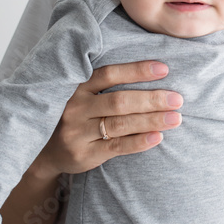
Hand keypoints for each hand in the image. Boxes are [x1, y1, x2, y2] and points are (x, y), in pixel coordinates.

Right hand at [33, 61, 183, 177]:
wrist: (45, 151)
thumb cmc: (76, 116)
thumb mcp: (83, 96)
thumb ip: (107, 85)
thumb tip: (156, 72)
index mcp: (78, 87)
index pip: (110, 74)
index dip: (137, 70)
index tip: (164, 69)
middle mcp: (75, 107)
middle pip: (119, 101)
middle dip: (152, 99)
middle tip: (178, 99)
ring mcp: (78, 132)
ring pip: (121, 124)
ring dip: (151, 120)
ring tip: (176, 118)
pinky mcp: (84, 154)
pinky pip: (116, 146)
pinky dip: (139, 141)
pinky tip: (158, 137)